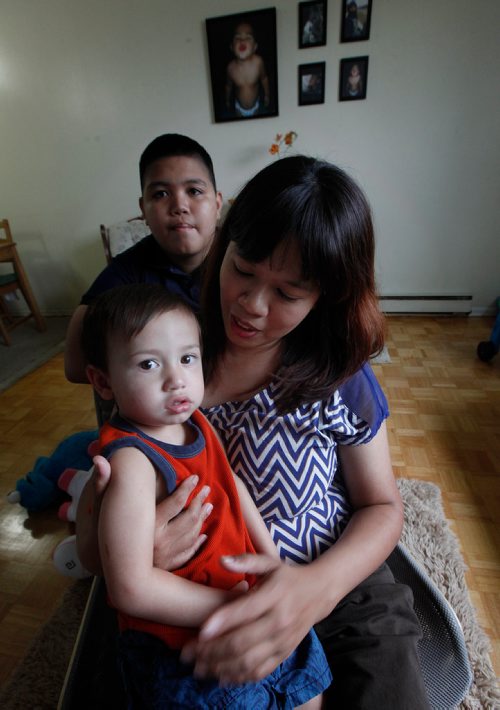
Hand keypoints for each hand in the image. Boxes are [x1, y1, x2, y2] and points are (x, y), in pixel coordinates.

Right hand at [77, 458, 211, 573]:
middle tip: (207, 489)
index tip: (196, 477)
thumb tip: (99, 459)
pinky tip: (203, 534)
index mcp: (147, 525)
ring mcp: (165, 557)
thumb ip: (102, 483)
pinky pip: (188, 553)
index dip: (187, 488)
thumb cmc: (101, 535)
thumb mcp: (100, 508)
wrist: (105, 572)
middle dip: (199, 502)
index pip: (175, 503)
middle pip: (188, 519)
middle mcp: (159, 542)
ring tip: (208, 505)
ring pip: (191, 535)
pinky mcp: (167, 567)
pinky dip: (197, 542)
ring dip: (202, 519)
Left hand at [180, 554, 318, 683]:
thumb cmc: (287, 577)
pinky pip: (260, 671)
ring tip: (198, 669)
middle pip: (242, 642)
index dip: (221, 622)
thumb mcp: (270, 562)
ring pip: (248, 661)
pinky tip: (220, 677)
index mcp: (274, 595)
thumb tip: (222, 560)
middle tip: (188, 655)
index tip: (200, 632)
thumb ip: (245, 561)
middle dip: (212, 651)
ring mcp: (282, 640)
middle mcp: (279, 621)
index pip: (245, 611)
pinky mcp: (284, 653)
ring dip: (221, 668)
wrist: (319, 593)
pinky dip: (239, 677)